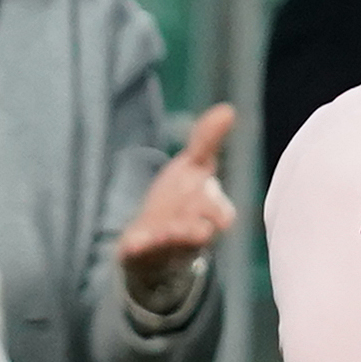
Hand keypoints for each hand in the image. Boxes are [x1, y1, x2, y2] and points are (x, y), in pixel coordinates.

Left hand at [118, 103, 236, 305]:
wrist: (153, 239)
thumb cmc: (179, 199)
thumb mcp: (192, 166)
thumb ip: (207, 141)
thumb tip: (229, 108)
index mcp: (207, 212)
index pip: (220, 213)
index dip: (216, 212)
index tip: (220, 216)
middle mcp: (191, 231)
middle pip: (200, 232)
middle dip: (194, 226)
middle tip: (190, 218)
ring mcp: (166, 244)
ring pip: (174, 245)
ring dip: (172, 237)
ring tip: (163, 232)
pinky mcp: (142, 252)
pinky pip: (141, 252)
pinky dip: (139, 247)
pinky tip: (132, 242)